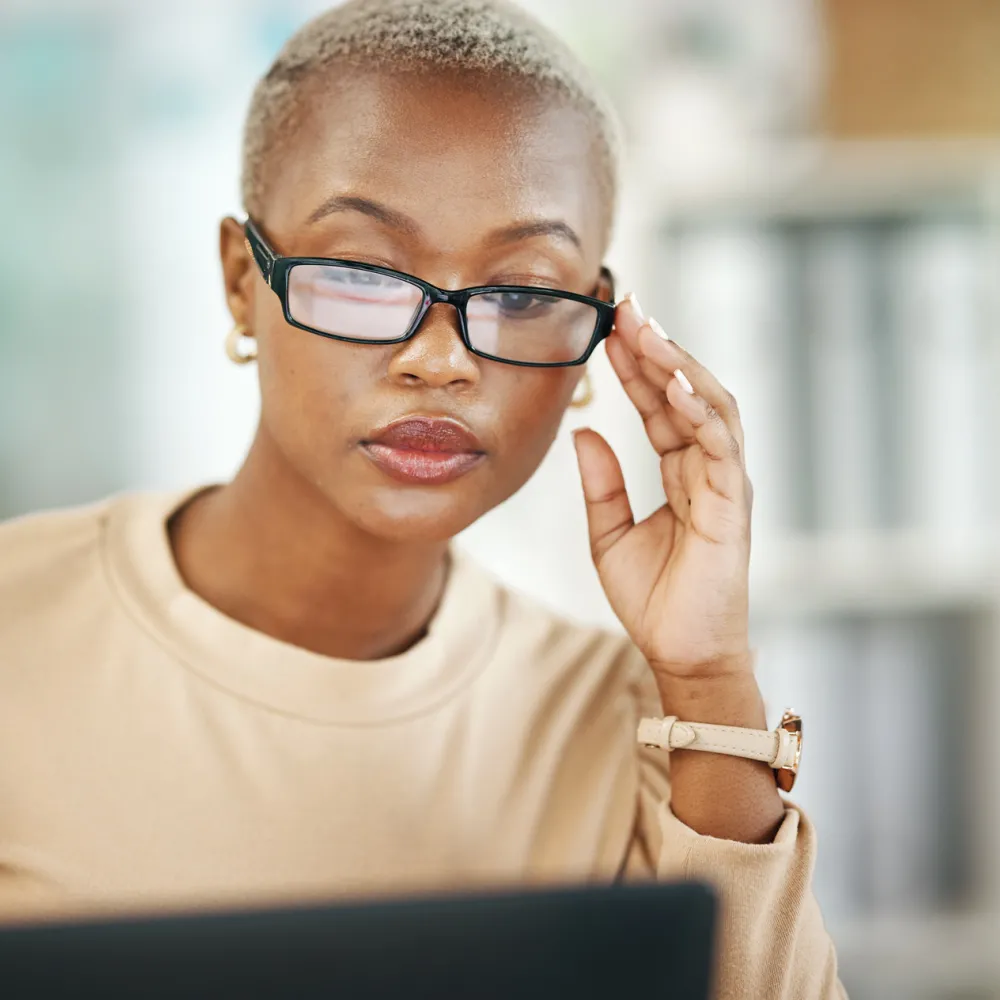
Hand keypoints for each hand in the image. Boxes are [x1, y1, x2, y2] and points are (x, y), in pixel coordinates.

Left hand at [573, 295, 752, 681]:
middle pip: (686, 392)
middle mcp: (707, 468)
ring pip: (710, 406)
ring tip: (647, 331)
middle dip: (658, 348)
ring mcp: (725, 483)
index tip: (610, 325)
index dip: (637, 365)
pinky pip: (720, 446)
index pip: (658, 404)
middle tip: (627, 307)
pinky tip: (673, 382)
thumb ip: (601, 482)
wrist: (679, 652)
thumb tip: (583, 431)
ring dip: (679, 365)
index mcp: (681, 471)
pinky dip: (699, 410)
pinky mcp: (733, 504)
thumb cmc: (654, 598)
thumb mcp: (609, 533)